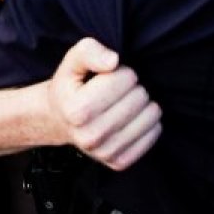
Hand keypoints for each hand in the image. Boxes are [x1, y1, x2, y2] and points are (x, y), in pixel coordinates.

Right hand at [49, 38, 161, 170]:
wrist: (60, 120)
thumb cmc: (70, 87)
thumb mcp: (72, 62)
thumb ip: (89, 52)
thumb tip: (113, 60)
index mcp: (77, 110)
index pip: (125, 78)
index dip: (122, 71)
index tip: (110, 76)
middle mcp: (90, 136)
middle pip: (139, 97)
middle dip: (132, 87)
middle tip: (117, 91)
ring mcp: (105, 152)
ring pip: (151, 116)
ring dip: (143, 104)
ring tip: (125, 103)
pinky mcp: (119, 162)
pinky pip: (154, 134)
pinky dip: (148, 122)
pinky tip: (131, 118)